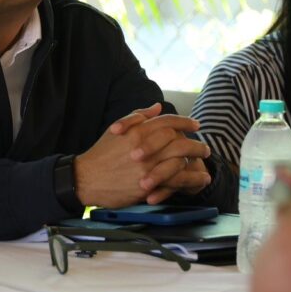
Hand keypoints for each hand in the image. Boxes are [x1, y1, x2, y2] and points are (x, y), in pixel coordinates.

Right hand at [73, 104, 209, 206]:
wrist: (85, 178)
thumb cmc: (101, 153)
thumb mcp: (117, 129)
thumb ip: (137, 116)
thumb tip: (157, 107)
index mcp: (137, 130)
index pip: (168, 121)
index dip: (185, 122)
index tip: (196, 125)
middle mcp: (145, 146)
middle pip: (179, 140)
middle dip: (196, 143)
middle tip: (205, 148)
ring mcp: (147, 166)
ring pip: (181, 160)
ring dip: (196, 160)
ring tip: (204, 163)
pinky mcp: (148, 184)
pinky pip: (176, 180)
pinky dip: (192, 179)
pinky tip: (200, 179)